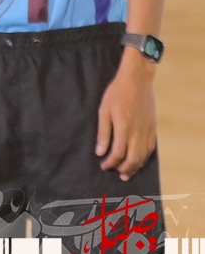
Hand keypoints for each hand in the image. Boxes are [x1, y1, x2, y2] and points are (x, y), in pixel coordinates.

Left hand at [96, 51, 157, 181]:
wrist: (137, 80)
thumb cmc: (117, 93)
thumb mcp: (104, 110)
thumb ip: (103, 133)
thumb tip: (99, 152)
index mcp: (124, 128)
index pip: (118, 153)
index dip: (110, 163)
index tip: (103, 165)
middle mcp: (138, 132)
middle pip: (133, 159)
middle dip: (124, 169)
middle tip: (116, 173)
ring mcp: (148, 130)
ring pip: (143, 155)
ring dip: (135, 165)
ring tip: (127, 172)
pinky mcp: (153, 127)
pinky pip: (151, 147)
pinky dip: (144, 156)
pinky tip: (138, 159)